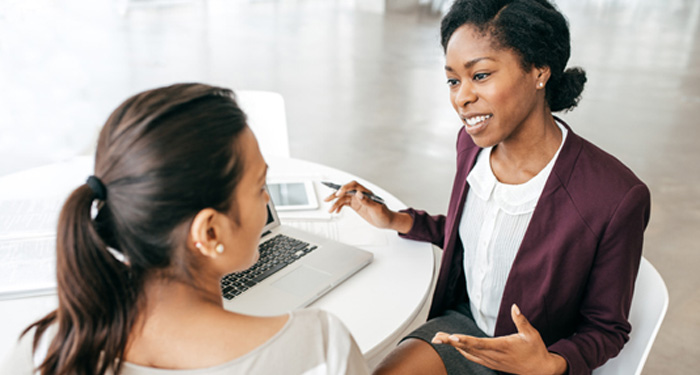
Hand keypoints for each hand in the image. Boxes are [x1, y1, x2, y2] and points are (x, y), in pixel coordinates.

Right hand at [324, 180, 408, 230]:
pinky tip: (336, 211)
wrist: (386, 221)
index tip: (339, 193)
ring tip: (330, 209)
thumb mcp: (377, 209)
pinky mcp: (356, 205)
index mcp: (366, 193)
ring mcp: (357, 200)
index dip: (345, 188)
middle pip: (346, 191)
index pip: (354, 186)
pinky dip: (340, 206)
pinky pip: (345, 203)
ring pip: (344, 198)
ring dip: (336, 203)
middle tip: (328, 198)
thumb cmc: (384, 214)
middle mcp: (361, 194)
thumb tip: (359, 194)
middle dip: (336, 194)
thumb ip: (367, 201)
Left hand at [431, 304, 567, 374]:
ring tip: (439, 339)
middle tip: (436, 337)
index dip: (465, 341)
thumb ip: (521, 320)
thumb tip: (514, 307)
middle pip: (468, 348)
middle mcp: (494, 355)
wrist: (540, 370)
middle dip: (451, 342)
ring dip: (453, 346)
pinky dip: (461, 350)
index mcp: (502, 346)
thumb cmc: (535, 350)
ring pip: (468, 353)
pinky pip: (472, 357)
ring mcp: (491, 361)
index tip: (452, 337)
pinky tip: (454, 345)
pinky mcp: (491, 363)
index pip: (480, 343)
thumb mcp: (531, 334)